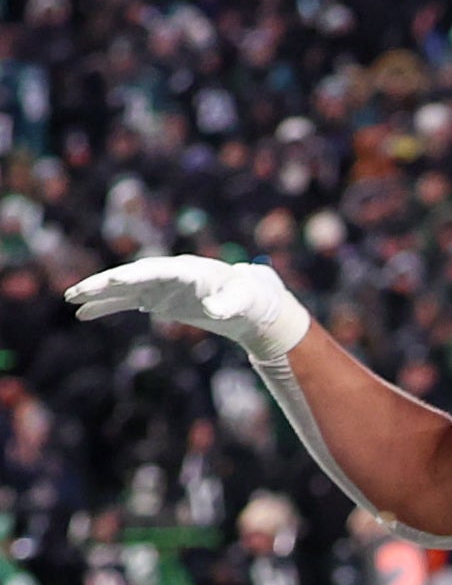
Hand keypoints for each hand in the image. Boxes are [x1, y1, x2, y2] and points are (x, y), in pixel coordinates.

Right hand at [69, 254, 311, 361]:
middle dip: (105, 283)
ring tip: (71, 298)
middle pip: (131, 276)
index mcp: (188, 270)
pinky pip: (124, 302)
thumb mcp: (243, 302)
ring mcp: (158, 286)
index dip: (135, 276)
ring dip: (97, 293)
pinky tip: (82, 313)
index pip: (156, 271)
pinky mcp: (154, 299)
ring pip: (122, 288)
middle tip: (77, 290)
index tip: (113, 280)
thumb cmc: (247, 298)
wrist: (246, 302)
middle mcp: (167, 275)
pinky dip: (105, 307)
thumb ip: (228, 304)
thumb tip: (214, 310)